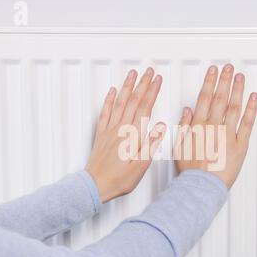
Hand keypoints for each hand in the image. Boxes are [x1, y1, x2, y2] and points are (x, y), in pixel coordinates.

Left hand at [86, 68, 165, 202]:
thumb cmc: (119, 179)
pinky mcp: (101, 135)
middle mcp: (121, 129)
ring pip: (120, 102)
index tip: (158, 80)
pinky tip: (112, 92)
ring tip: (132, 74)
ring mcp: (110, 130)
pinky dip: (109, 100)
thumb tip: (160, 126)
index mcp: (133, 135)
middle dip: (143, 84)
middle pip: (133, 101)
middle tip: (149, 71)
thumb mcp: (142, 165)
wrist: (95, 185)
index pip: (145, 107)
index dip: (152, 92)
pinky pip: (105, 113)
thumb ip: (151, 143)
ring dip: (127, 86)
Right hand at [174, 64, 256, 187]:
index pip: (204, 98)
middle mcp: (213, 127)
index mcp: (198, 127)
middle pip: (219, 99)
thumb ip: (183, 126)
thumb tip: (187, 110)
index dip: (209, 82)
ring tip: (240, 77)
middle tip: (229, 67)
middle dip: (224, 81)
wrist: (201, 186)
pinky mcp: (240, 145)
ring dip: (237, 90)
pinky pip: (246, 123)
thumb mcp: (179, 147)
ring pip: (233, 107)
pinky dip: (250, 109)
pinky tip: (253, 98)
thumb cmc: (190, 171)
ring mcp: (227, 135)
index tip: (213, 71)